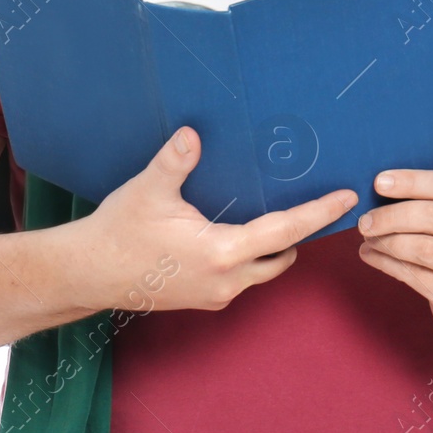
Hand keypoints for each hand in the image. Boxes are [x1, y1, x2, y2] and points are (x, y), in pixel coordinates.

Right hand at [73, 126, 357, 312]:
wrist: (85, 274)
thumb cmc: (117, 232)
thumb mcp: (147, 191)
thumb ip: (174, 162)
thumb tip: (192, 134)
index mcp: (222, 253)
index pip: (285, 230)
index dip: (319, 213)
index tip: (346, 199)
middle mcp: (227, 280)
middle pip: (283, 254)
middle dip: (304, 232)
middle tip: (322, 204)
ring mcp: (215, 294)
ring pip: (264, 270)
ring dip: (278, 247)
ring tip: (288, 216)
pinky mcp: (202, 298)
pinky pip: (242, 277)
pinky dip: (254, 258)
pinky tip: (247, 235)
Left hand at [355, 169, 432, 336]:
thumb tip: (385, 187)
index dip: (412, 182)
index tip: (379, 183)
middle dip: (393, 215)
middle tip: (366, 220)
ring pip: (424, 248)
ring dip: (388, 241)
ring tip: (368, 238)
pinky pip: (417, 276)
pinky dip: (388, 264)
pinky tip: (372, 256)